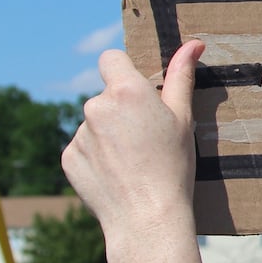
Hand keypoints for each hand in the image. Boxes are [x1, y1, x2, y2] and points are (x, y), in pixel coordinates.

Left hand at [62, 39, 202, 241]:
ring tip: (132, 162)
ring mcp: (79, 134)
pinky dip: (96, 157)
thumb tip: (193, 44)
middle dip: (120, 110)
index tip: (136, 91)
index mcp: (126, 91)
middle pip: (106, 96)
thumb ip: (181, 77)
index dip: (123, 70)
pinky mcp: (68, 158)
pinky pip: (83, 148)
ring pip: (94, 124)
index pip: (111, 58)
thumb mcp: (183, 119)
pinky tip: (116, 175)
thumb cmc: (173, 167)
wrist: (147, 218)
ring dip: (108, 135)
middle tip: (145, 139)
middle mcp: (96, 107)